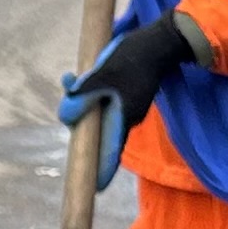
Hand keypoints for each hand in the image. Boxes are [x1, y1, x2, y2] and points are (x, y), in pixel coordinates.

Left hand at [54, 14, 201, 190]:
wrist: (161, 39)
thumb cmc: (132, 56)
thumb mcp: (102, 74)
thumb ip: (83, 95)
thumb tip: (66, 117)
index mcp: (123, 118)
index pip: (109, 152)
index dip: (101, 170)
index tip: (95, 188)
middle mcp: (127, 117)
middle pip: (98, 132)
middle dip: (79, 123)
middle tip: (67, 100)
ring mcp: (129, 106)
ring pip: (100, 114)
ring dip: (82, 103)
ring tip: (69, 79)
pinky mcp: (128, 94)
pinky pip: (105, 101)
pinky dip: (91, 93)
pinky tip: (79, 76)